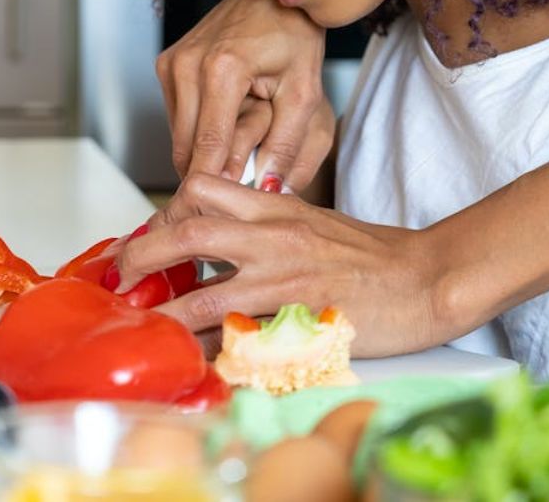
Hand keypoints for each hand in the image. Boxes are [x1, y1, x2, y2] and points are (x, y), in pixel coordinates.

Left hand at [116, 174, 444, 356]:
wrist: (426, 275)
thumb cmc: (374, 253)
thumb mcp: (312, 220)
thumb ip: (266, 224)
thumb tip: (224, 238)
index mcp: (275, 206)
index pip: (203, 188)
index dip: (166, 208)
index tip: (148, 232)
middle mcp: (272, 236)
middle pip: (187, 231)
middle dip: (142, 252)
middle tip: (123, 272)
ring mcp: (282, 281)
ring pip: (202, 294)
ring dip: (163, 314)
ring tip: (142, 325)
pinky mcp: (296, 322)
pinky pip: (241, 340)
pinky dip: (213, 351)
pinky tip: (198, 359)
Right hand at [156, 0, 330, 189]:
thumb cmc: (292, 38)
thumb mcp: (305, 92)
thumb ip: (288, 144)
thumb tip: (269, 189)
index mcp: (222, 69)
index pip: (208, 146)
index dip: (213, 185)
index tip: (222, 213)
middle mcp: (187, 65)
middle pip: (186, 148)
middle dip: (209, 175)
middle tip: (235, 195)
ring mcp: (171, 63)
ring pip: (178, 138)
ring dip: (202, 155)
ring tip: (236, 153)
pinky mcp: (165, 65)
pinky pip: (176, 119)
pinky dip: (196, 133)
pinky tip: (223, 127)